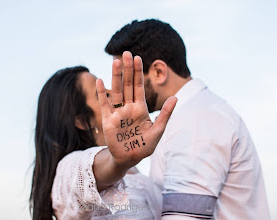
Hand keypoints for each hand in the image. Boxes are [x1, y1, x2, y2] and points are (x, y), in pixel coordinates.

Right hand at [96, 51, 176, 167]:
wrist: (129, 158)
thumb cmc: (145, 146)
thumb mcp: (158, 131)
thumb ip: (166, 114)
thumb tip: (176, 97)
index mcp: (140, 108)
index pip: (139, 86)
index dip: (138, 73)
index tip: (138, 58)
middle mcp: (128, 107)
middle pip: (127, 84)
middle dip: (127, 69)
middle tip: (126, 53)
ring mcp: (117, 112)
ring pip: (116, 91)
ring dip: (115, 76)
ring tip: (115, 61)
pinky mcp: (107, 120)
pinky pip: (104, 104)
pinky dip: (102, 93)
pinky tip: (100, 81)